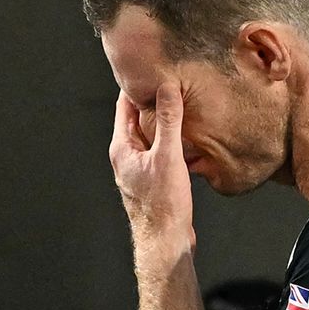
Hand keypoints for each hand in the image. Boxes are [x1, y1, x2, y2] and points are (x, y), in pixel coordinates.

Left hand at [109, 82, 195, 255]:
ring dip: (162, 119)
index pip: (123, 106)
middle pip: (136, 118)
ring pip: (149, 134)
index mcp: (122, 148)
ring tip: (180, 100)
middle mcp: (126, 156)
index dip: (136, 86)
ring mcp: (138, 167)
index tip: (149, 68)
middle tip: (168, 78)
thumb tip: (166, 89)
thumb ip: (167, 122)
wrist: (165, 241)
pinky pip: (160, 149)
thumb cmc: (163, 205)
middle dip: (151, 99)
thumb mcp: (168, 157)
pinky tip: (187, 133)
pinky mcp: (152, 178)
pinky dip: (170, 138)